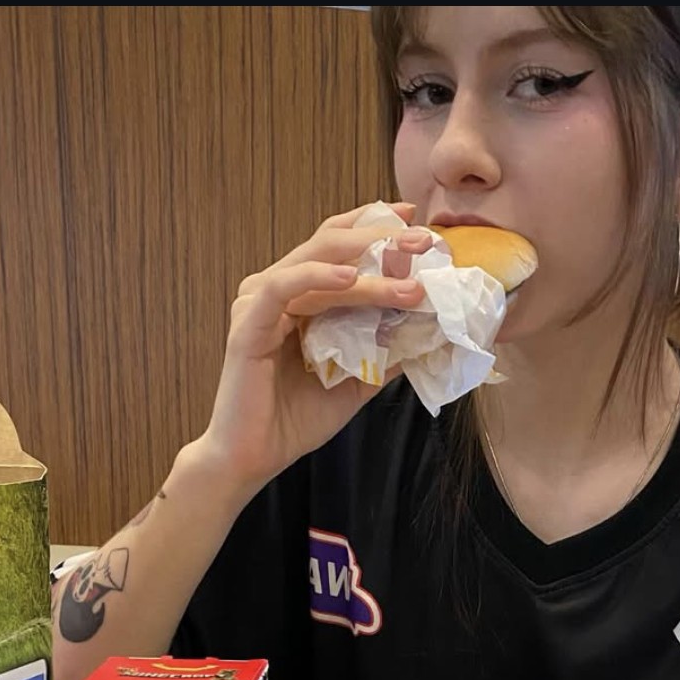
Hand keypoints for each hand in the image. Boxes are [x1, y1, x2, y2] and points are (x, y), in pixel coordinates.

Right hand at [197, 202, 429, 497]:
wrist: (256, 457)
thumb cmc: (298, 417)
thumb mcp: (359, 378)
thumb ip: (387, 349)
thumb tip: (431, 327)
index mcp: (301, 294)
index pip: (338, 244)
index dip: (374, 225)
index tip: (418, 221)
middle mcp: (278, 289)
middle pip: (331, 244)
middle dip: (382, 238)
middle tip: (425, 241)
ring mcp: (259, 303)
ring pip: (317, 265)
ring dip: (368, 269)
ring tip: (408, 279)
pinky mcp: (247, 324)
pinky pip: (282, 288)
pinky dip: (318, 278)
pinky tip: (351, 279)